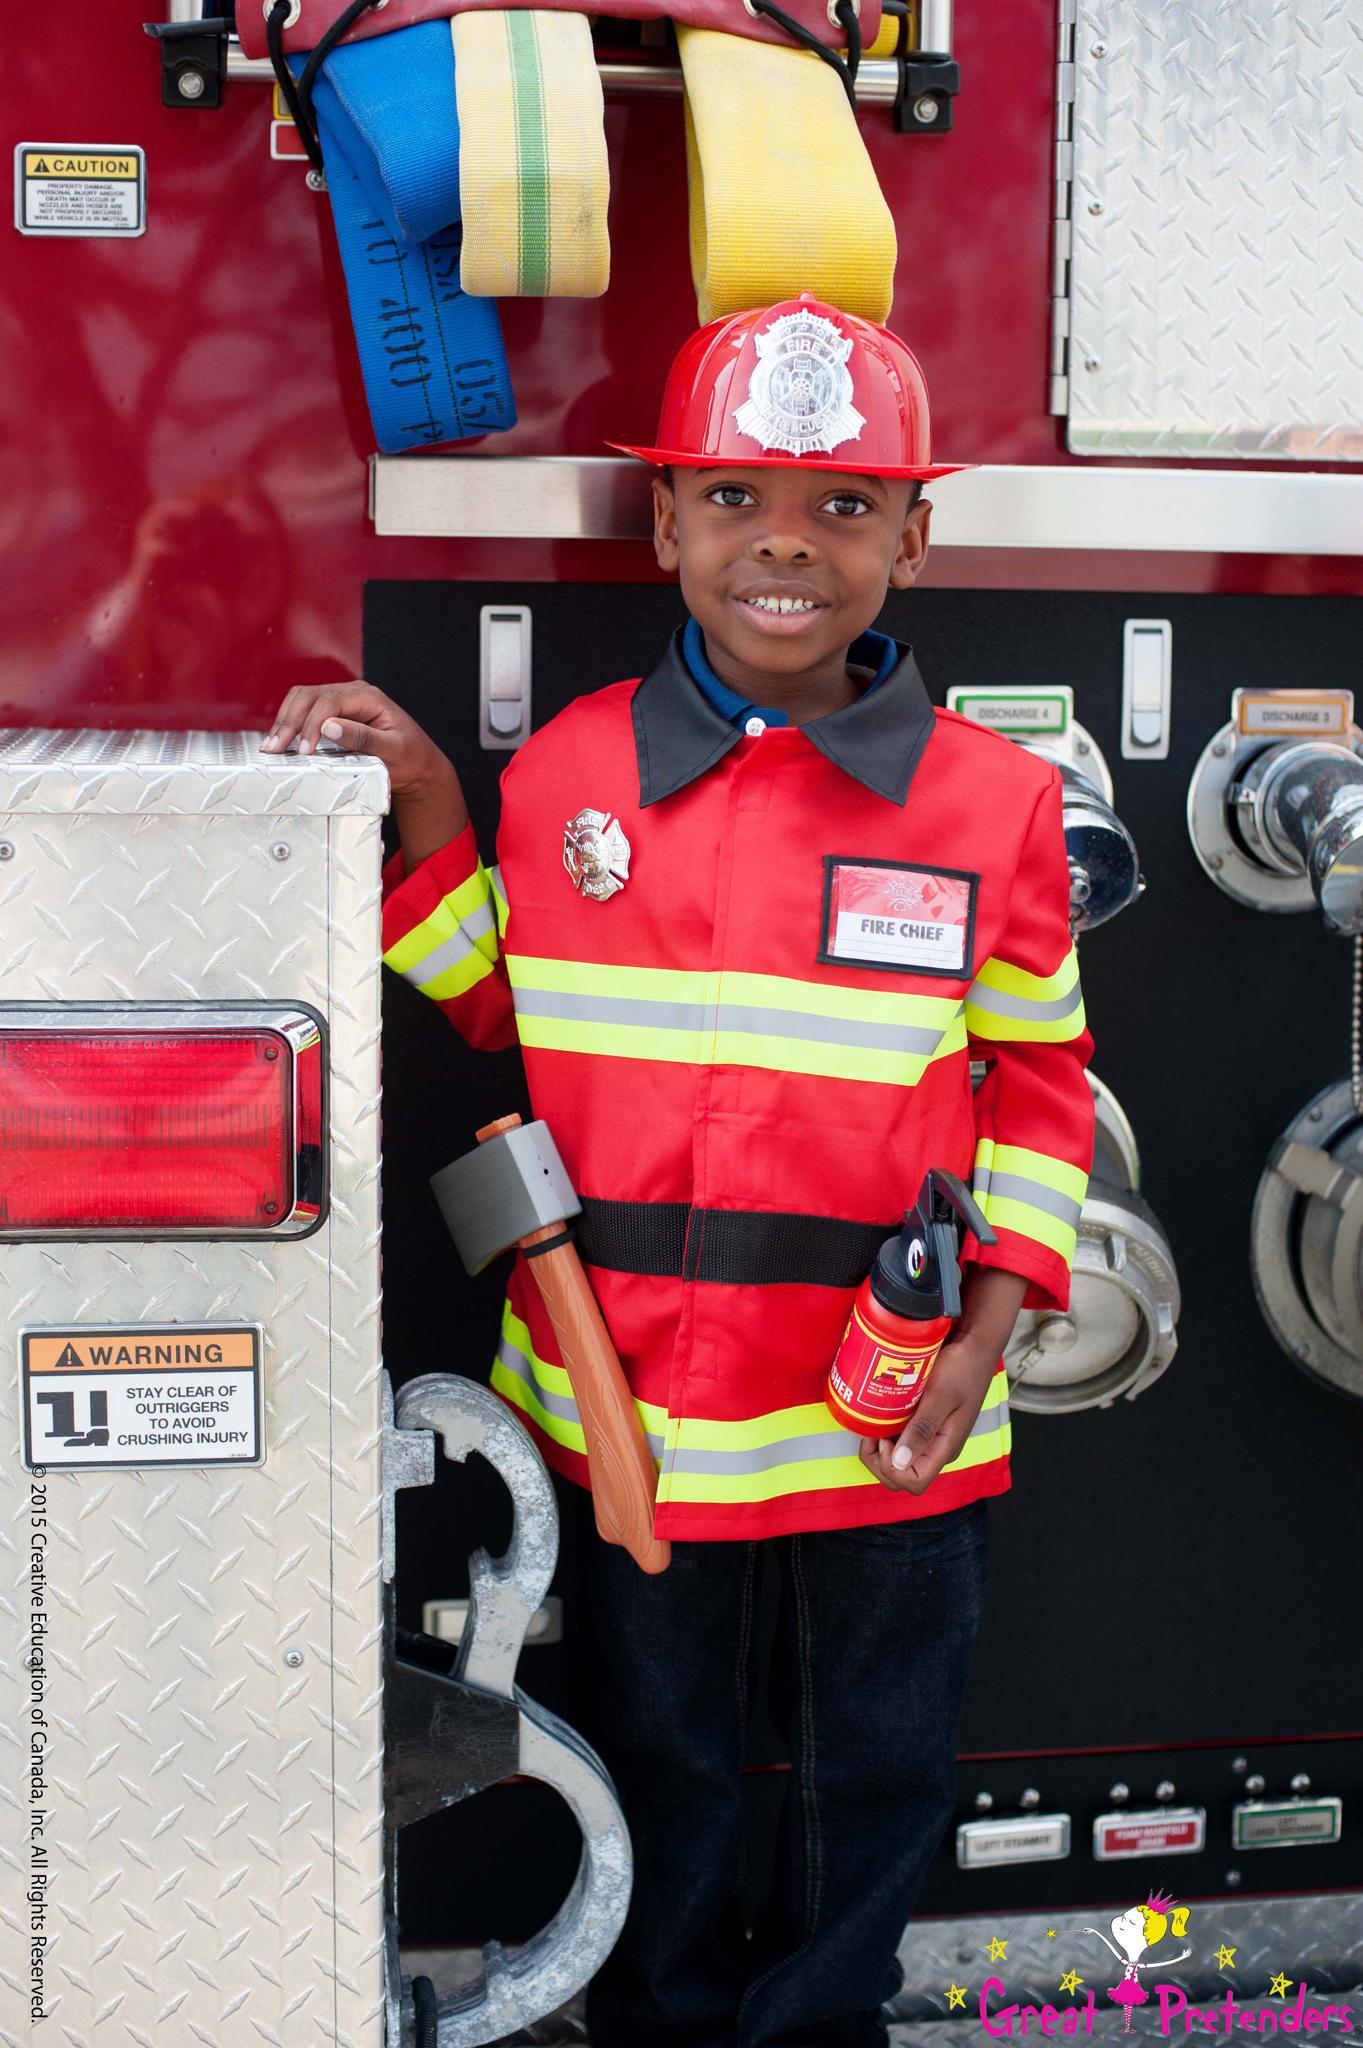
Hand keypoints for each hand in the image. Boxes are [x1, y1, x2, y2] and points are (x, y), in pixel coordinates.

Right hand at [260, 680, 453, 799]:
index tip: (303, 750)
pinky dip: (289, 724)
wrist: (418, 765)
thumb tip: (329, 726)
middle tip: (275, 749)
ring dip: (284, 721)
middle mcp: (352, 694)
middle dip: (289, 722)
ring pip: (301, 700)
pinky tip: (279, 741)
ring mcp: (341, 702)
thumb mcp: (394, 750)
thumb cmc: (411, 758)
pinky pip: (304, 711)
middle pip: (309, 696)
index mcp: (368, 697)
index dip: (312, 724)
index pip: (330, 701)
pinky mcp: (333, 714)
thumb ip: (363, 738)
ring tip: (271, 747)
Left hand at [858, 1335, 999, 1495]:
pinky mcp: (925, 1424)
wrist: (974, 1346)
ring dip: (880, 1450)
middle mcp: (938, 1448)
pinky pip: (901, 1441)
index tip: (885, 1440)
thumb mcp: (941, 1396)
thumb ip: (923, 1429)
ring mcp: (931, 1438)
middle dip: (880, 1463)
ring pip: (899, 1462)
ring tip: (875, 1425)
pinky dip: (886, 1435)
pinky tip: (882, 1417)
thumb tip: (900, 1462)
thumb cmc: (963, 1368)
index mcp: (945, 1448)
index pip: (914, 1482)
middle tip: (875, 1434)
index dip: (892, 1468)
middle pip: (903, 1477)